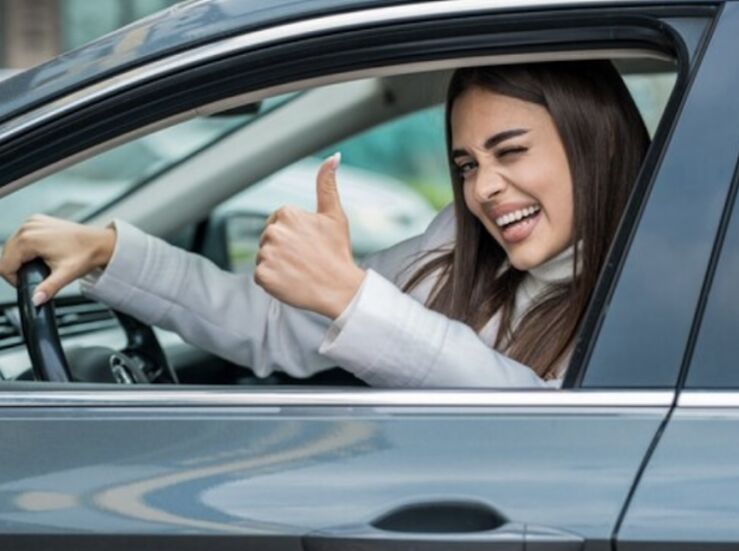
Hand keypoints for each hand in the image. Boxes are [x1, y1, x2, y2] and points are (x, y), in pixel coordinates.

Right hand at [0, 214, 115, 304]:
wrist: (100, 243)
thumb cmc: (86, 254)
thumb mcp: (66, 274)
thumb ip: (48, 288)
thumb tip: (35, 300)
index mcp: (29, 238)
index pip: (5, 265)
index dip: (13, 279)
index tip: (28, 282)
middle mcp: (28, 227)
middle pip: (7, 255)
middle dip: (18, 268)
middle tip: (37, 275)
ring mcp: (32, 222)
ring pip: (13, 246)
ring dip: (22, 258)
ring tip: (41, 265)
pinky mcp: (37, 221)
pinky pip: (22, 237)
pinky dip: (28, 248)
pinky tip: (42, 254)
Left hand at [254, 153, 365, 318]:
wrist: (341, 290)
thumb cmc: (338, 252)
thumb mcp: (335, 215)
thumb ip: (327, 184)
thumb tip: (334, 156)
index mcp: (287, 213)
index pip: (278, 223)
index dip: (294, 236)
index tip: (309, 245)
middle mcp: (273, 231)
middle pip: (268, 240)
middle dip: (283, 249)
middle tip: (306, 259)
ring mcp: (266, 254)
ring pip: (264, 257)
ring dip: (277, 265)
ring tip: (299, 271)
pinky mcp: (262, 275)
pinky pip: (261, 276)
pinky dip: (273, 281)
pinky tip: (291, 281)